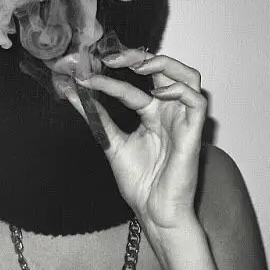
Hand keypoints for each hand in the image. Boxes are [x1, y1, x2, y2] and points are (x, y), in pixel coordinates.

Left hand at [69, 50, 206, 231]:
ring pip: (189, 77)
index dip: (113, 74)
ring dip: (164, 65)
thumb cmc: (139, 181)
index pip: (136, 83)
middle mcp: (169, 112)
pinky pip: (197, 101)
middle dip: (140, 57)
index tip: (86, 72)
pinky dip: (178, 90)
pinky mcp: (193, 133)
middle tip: (112, 58)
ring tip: (137, 66)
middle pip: (165, 69)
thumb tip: (73, 92)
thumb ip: (96, 116)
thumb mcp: (111, 141)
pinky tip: (157, 94)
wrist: (152, 212)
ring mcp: (182, 120)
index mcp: (152, 113)